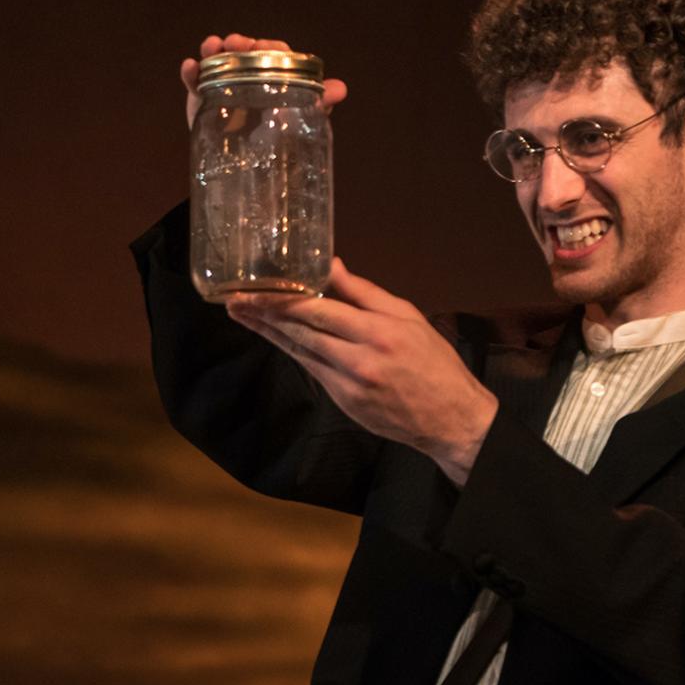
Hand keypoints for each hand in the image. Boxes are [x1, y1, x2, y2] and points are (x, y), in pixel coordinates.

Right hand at [181, 33, 348, 128]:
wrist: (249, 168)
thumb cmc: (280, 138)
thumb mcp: (300, 121)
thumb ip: (319, 104)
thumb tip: (341, 89)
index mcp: (275, 75)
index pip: (274, 52)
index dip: (269, 46)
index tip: (263, 46)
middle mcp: (250, 73)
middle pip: (244, 50)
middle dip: (240, 43)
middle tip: (236, 44)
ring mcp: (225, 82)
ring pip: (217, 58)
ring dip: (213, 48)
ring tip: (211, 47)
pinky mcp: (203, 95)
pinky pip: (194, 79)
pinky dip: (190, 71)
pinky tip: (190, 66)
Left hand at [226, 259, 499, 485]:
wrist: (451, 418)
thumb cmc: (434, 362)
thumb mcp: (407, 316)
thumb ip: (365, 293)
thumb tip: (330, 266)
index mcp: (378, 332)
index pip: (318, 311)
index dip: (281, 300)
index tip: (253, 289)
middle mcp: (359, 360)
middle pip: (300, 332)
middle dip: (264, 314)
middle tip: (233, 299)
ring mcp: (348, 385)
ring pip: (300, 352)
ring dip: (269, 333)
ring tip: (242, 315)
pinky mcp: (345, 403)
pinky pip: (312, 370)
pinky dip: (292, 351)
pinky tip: (275, 338)